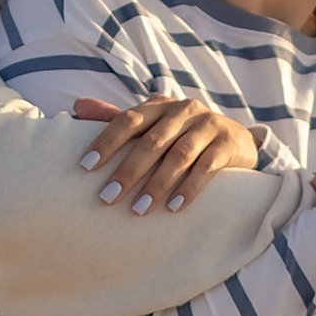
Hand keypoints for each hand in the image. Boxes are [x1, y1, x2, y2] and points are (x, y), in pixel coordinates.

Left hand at [69, 94, 256, 214]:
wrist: (237, 140)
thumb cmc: (184, 136)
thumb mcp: (154, 125)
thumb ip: (119, 119)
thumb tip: (77, 107)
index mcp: (160, 105)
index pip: (128, 120)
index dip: (106, 142)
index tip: (85, 167)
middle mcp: (184, 110)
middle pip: (151, 141)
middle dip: (128, 171)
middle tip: (107, 198)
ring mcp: (208, 124)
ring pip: (179, 156)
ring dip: (157, 184)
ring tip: (139, 210)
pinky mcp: (228, 143)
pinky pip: (207, 168)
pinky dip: (189, 188)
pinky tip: (174, 208)